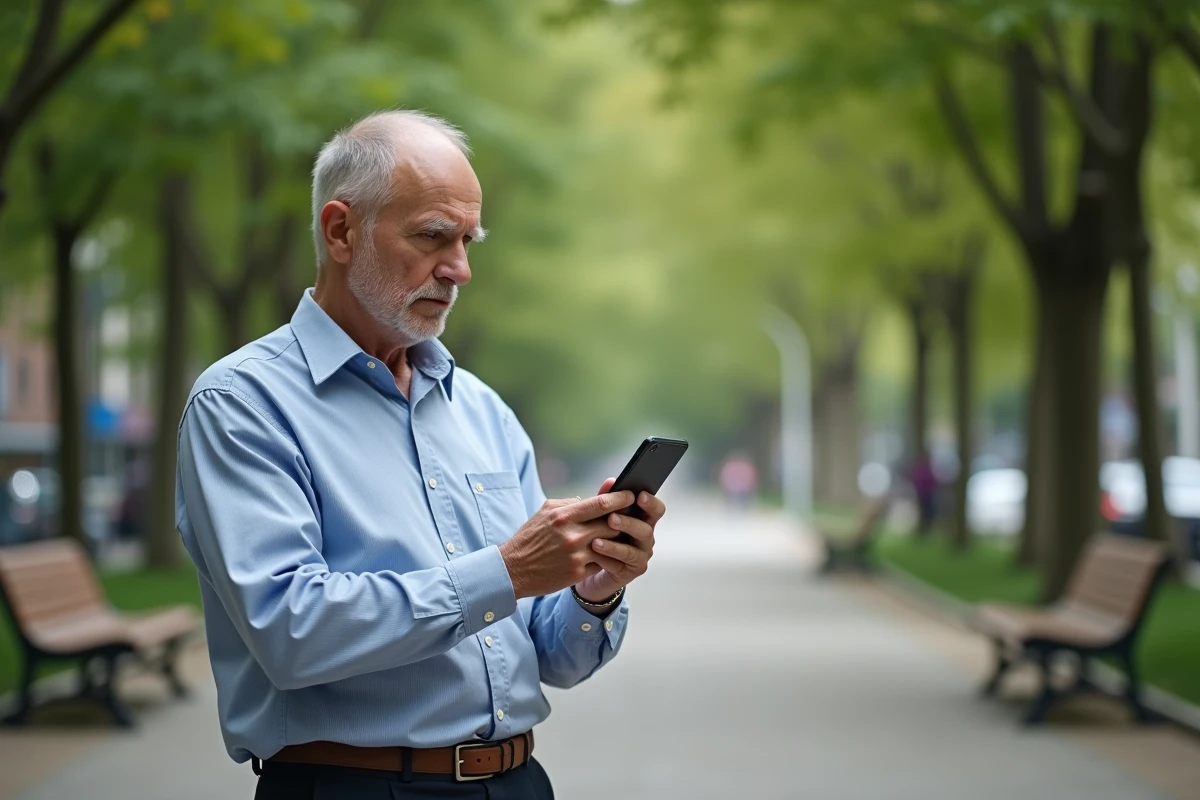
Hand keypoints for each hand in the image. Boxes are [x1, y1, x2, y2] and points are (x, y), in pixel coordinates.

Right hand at [499, 488, 635, 599]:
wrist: (513, 569)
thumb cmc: (530, 538)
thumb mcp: (545, 512)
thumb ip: (570, 503)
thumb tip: (592, 500)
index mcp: (564, 516)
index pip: (602, 504)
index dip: (620, 498)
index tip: (630, 495)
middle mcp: (572, 535)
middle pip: (612, 524)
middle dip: (623, 520)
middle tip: (631, 516)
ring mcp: (577, 555)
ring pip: (610, 544)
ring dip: (617, 540)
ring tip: (622, 535)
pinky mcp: (578, 573)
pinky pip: (602, 562)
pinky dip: (607, 557)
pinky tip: (609, 554)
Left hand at [573, 477, 664, 602]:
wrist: (593, 565)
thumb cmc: (601, 534)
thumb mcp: (602, 516)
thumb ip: (607, 500)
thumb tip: (610, 481)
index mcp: (644, 520)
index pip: (656, 510)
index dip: (651, 503)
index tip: (640, 495)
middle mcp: (646, 538)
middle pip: (645, 530)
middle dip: (628, 523)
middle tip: (611, 518)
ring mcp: (640, 556)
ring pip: (632, 551)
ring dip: (614, 545)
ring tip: (596, 541)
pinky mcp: (630, 572)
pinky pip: (619, 566)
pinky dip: (606, 560)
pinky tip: (593, 555)